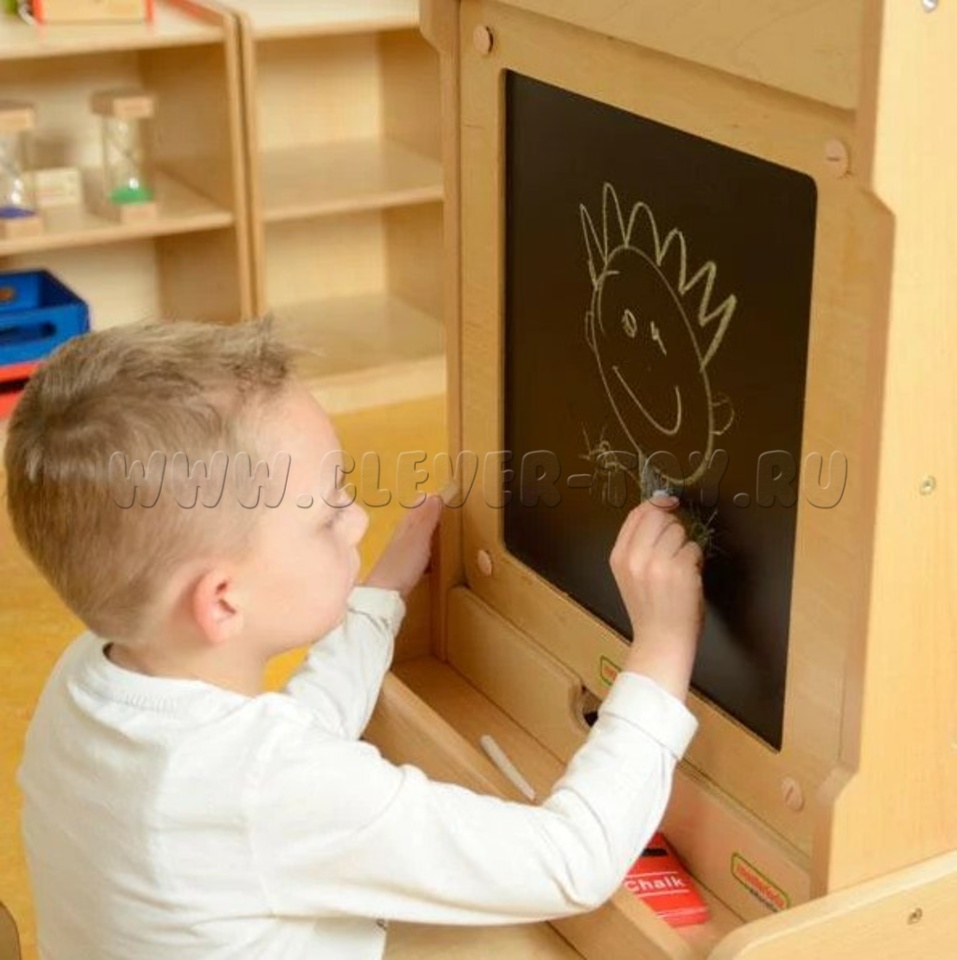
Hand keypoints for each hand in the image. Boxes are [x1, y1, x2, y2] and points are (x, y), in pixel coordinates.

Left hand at [363, 495, 443, 597]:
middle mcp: (399, 539)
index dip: (424, 504)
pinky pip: (413, 555)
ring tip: (435, 532)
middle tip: (436, 510)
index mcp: (404, 529)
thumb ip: (426, 519)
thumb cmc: (403, 564)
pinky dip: (421, 551)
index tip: (436, 496)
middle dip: (422, 516)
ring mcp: (397, 556)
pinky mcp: (399, 571)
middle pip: (412, 524)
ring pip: (412, 539)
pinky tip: (427, 559)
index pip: (414, 511)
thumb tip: (433, 495)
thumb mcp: (418, 538)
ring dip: (422, 534)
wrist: (384, 594)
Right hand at [610, 494, 703, 699]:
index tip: (668, 503)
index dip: (655, 504)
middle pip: (659, 516)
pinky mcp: (680, 570)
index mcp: (619, 556)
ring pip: (678, 530)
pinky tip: (687, 579)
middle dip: (671, 526)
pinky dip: (695, 561)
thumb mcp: (630, 574)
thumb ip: (638, 544)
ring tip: (679, 568)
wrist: (660, 641)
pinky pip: (693, 548)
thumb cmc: (649, 610)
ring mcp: (658, 563)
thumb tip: (659, 509)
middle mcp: (635, 557)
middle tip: (673, 547)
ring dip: (684, 545)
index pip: (637, 514)